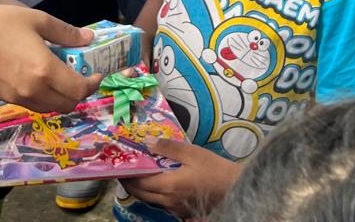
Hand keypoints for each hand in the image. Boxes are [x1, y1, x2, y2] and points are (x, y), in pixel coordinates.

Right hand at [0, 5, 100, 113]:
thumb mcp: (36, 20)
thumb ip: (65, 32)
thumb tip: (88, 38)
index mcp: (45, 71)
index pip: (79, 89)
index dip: (92, 83)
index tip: (96, 72)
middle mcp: (34, 91)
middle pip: (67, 104)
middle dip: (79, 92)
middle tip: (80, 73)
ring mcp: (18, 98)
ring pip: (50, 107)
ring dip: (61, 96)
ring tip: (59, 73)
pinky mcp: (5, 98)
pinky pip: (33, 104)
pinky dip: (44, 95)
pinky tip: (38, 75)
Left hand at [121, 138, 242, 218]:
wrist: (234, 188)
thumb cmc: (214, 169)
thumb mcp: (192, 152)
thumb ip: (168, 147)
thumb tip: (147, 142)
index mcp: (168, 185)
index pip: (139, 182)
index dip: (127, 175)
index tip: (119, 166)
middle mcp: (168, 201)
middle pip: (141, 195)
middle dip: (130, 184)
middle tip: (125, 171)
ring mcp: (175, 209)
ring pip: (150, 201)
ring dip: (141, 190)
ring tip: (138, 176)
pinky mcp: (182, 212)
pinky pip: (161, 205)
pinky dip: (154, 195)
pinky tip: (157, 185)